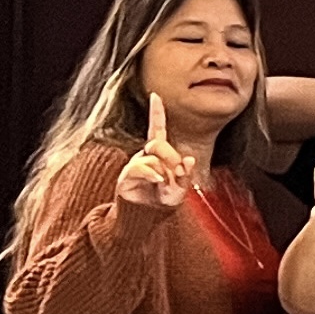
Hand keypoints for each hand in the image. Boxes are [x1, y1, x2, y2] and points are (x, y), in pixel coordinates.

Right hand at [114, 94, 197, 209]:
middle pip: (159, 144)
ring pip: (153, 157)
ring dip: (165, 172)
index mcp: (158, 154)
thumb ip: (186, 175)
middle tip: (178, 174)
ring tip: (166, 186)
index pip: (157, 129)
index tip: (155, 95)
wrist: (144, 218)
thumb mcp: (180, 189)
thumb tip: (188, 158)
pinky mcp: (126, 176)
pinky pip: (142, 167)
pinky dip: (153, 174)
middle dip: (173, 158)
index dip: (156, 113)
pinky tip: (158, 181)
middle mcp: (145, 155)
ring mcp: (135, 164)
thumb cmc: (162, 200)